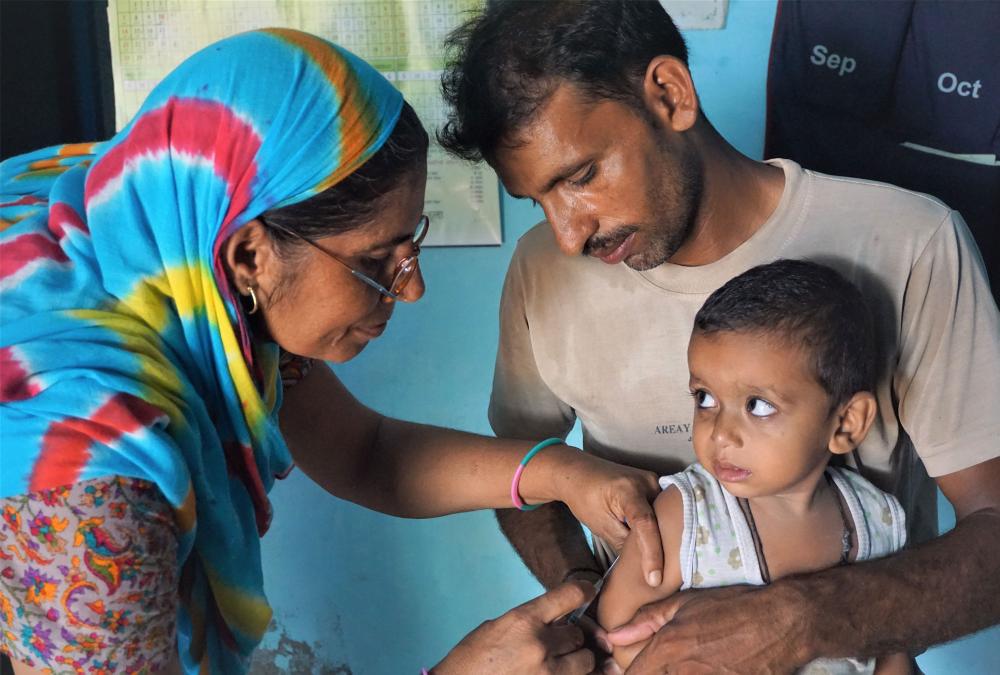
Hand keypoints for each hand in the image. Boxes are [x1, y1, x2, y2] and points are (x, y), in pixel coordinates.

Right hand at [433, 581, 597, 674]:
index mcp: (523, 620)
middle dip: (572, 638)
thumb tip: (557, 620)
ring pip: (585, 661)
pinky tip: (559, 673)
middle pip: (579, 634)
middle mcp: (539, 645)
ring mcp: (547, 673)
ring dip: (577, 662)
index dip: (584, 591)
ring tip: (559, 664)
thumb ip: (529, 622)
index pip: (569, 596)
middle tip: (560, 643)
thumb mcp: (496, 628)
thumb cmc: (470, 661)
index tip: (588, 592)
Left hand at [557, 453, 663, 586]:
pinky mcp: (655, 484)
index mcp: (628, 490)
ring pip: (666, 516)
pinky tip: (666, 545)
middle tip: (667, 577)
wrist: (579, 472)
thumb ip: (625, 544)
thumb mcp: (601, 526)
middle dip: (667, 549)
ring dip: (668, 537)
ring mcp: (654, 480)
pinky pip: (664, 509)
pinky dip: (664, 526)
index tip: (654, 579)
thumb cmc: (585, 498)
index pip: (645, 524)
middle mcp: (647, 481)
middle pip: (663, 520)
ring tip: (669, 564)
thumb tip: (643, 567)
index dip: (652, 553)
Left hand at [606, 584, 813, 673]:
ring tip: (690, 665)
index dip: (627, 674)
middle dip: (654, 674)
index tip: (627, 670)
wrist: (783, 622)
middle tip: (663, 665)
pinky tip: (711, 668)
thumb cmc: (733, 606)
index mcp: (669, 647)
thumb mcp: (686, 603)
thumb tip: (613, 634)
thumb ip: (647, 620)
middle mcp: (684, 671)